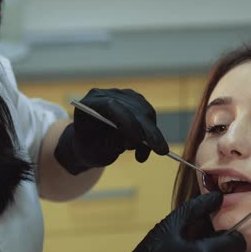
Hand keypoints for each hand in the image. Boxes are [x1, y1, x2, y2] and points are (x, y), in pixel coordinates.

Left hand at [54, 88, 168, 174]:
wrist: (90, 145)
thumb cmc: (89, 149)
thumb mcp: (94, 153)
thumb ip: (109, 145)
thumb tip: (131, 141)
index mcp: (89, 104)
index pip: (112, 105)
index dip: (128, 121)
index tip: (140, 140)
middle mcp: (106, 95)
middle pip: (133, 108)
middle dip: (148, 131)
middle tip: (161, 151)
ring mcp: (122, 96)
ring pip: (145, 112)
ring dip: (150, 135)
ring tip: (141, 156)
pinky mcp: (135, 101)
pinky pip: (149, 116)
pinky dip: (152, 134)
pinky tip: (143, 150)